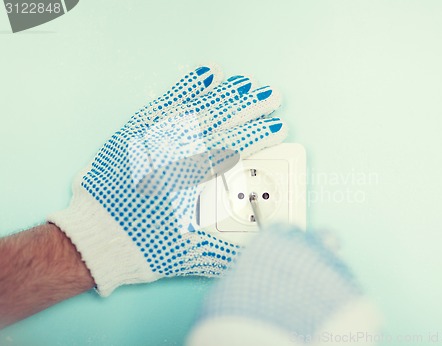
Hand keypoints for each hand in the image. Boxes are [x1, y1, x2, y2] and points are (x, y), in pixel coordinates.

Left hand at [48, 65, 286, 295]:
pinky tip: (206, 75)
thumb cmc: (144, 247)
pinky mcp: (136, 131)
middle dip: (252, 107)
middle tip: (273, 95)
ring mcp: (156, 138)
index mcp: (195, 179)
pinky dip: (188, 86)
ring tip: (247, 83)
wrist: (95, 240)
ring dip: (226, 93)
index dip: (261, 135)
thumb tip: (259, 245)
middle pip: (223, 121)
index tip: (280, 126)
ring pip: (199, 107)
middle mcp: (178, 152)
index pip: (237, 147)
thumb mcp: (194, 253)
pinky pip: (166, 101)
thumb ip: (230, 248)